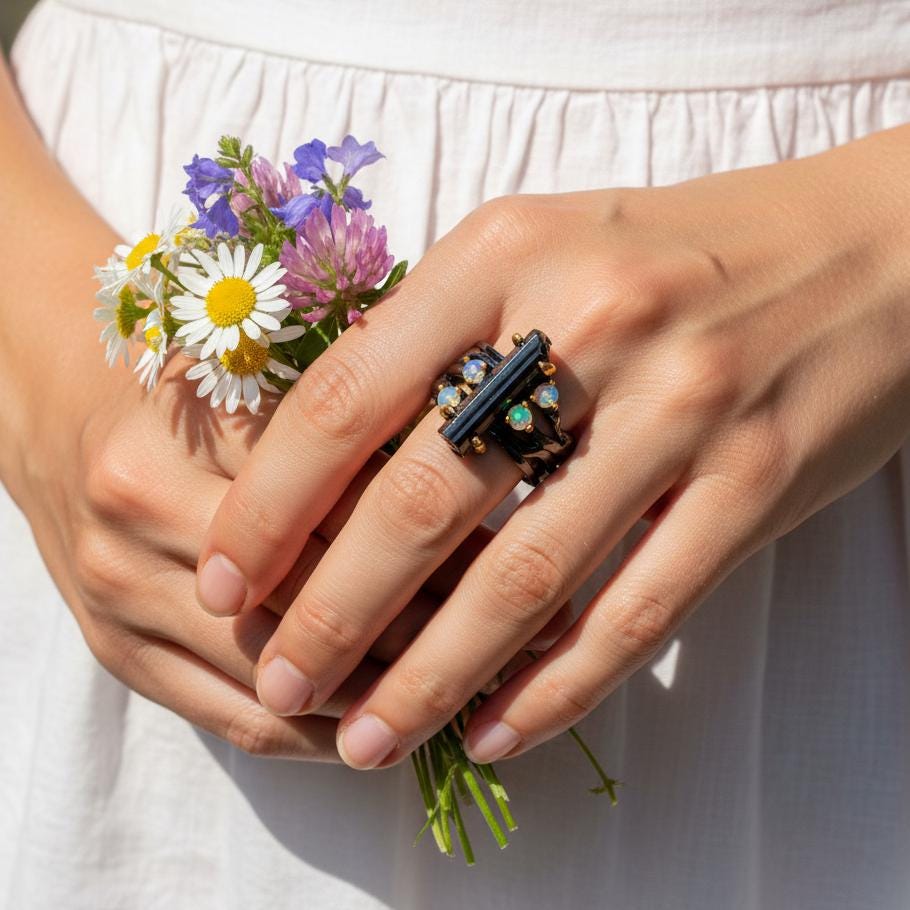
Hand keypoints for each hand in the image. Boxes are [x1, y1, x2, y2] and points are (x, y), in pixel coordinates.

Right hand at [18, 339, 521, 760]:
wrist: (56, 408)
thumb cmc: (179, 383)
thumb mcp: (264, 376)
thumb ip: (356, 437)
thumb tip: (473, 498)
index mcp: (195, 426)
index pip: (340, 512)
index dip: (438, 548)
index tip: (513, 568)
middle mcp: (144, 516)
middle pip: (313, 604)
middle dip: (421, 632)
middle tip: (506, 642)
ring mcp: (122, 598)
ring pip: (278, 682)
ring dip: (375, 697)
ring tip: (454, 692)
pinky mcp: (118, 655)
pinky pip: (233, 723)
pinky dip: (315, 735)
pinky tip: (375, 723)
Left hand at [197, 125, 909, 768]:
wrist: (868, 251)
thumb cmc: (673, 254)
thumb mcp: (539, 249)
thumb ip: (437, 334)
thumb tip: (328, 457)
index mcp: (508, 253)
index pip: (350, 396)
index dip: (272, 503)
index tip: (227, 578)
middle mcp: (590, 325)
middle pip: (423, 502)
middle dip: (333, 612)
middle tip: (279, 680)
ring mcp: (680, 409)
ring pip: (525, 579)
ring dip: (432, 676)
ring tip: (367, 738)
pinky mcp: (754, 484)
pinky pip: (635, 614)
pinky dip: (555, 689)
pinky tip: (494, 732)